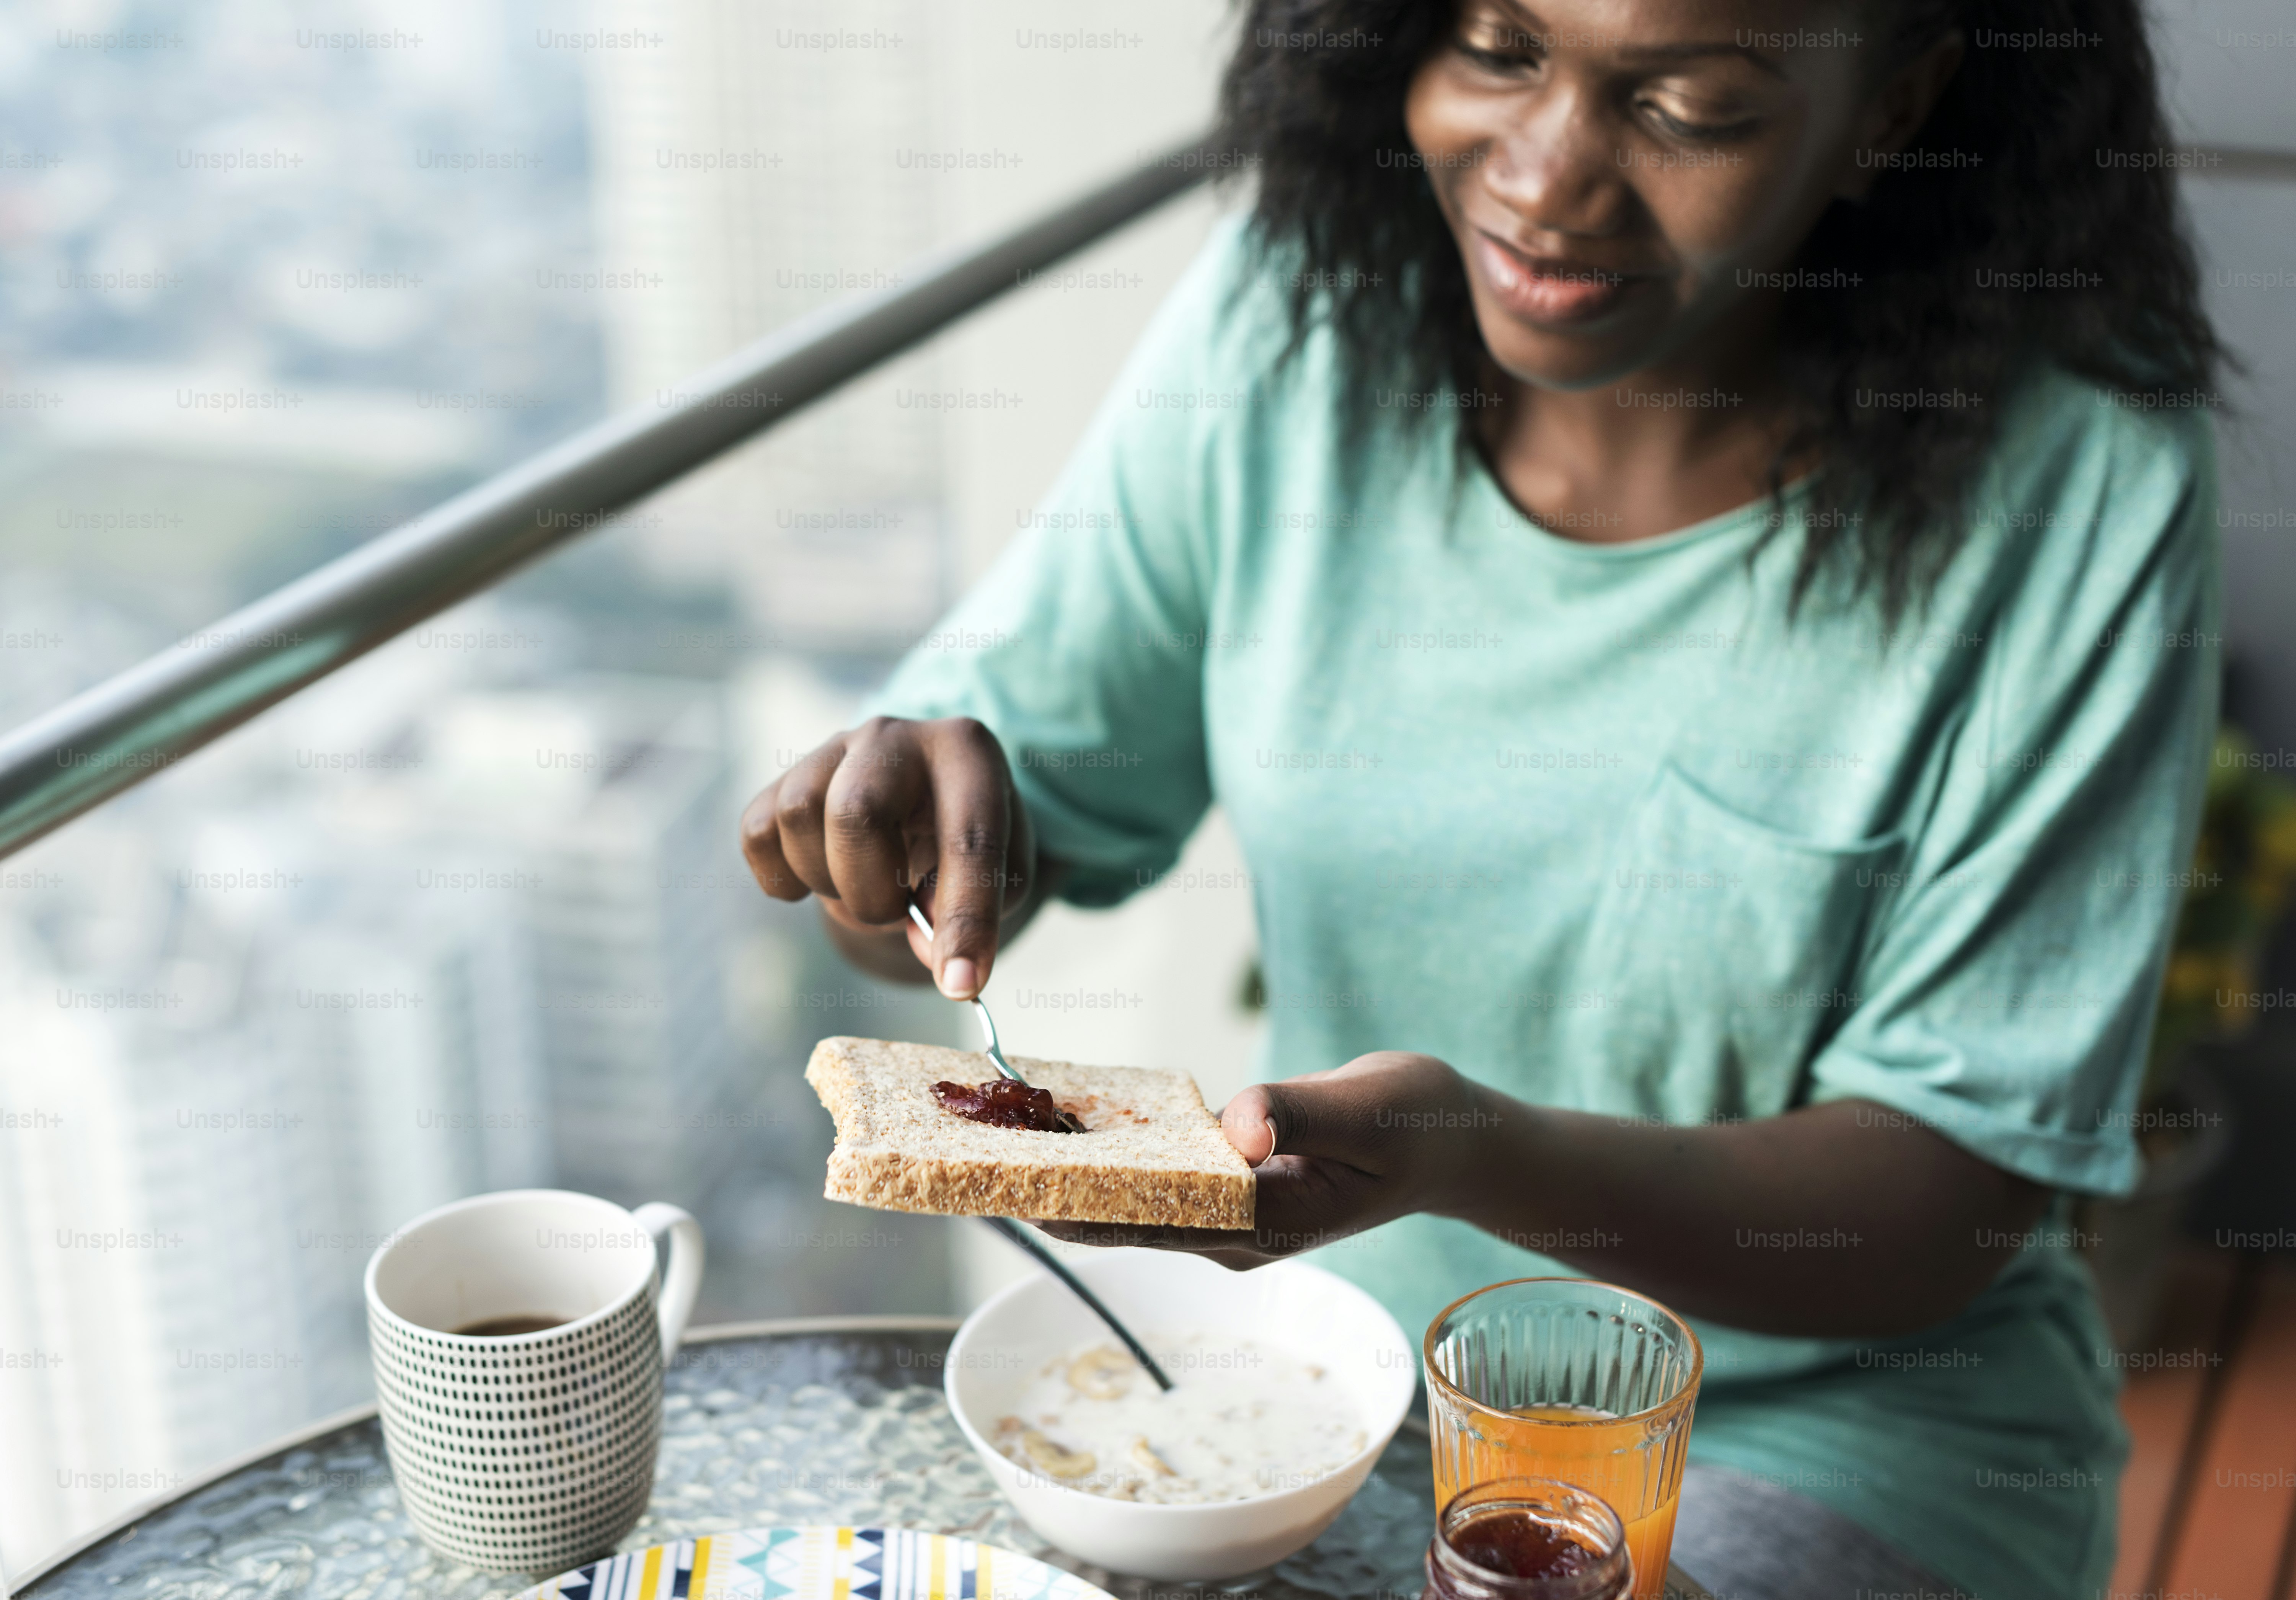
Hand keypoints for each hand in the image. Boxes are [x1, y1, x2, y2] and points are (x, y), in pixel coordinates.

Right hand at [738, 716, 1036, 997]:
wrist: (919, 798)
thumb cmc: (965, 840)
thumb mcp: (999, 876)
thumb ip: (976, 913)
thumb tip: (930, 949)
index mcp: (967, 752)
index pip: (968, 840)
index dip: (965, 921)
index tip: (960, 984)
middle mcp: (895, 736)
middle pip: (854, 812)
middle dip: (871, 890)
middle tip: (894, 910)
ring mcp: (832, 749)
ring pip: (798, 815)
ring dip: (828, 881)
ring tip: (861, 886)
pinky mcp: (785, 777)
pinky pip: (758, 833)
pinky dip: (782, 877)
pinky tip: (820, 877)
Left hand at [1039, 1052, 1496, 1268]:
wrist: (1452, 1142)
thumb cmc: (1417, 1123)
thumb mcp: (1371, 1109)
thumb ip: (1303, 1113)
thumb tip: (1237, 1124)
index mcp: (1263, 1224)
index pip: (1145, 1223)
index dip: (1071, 1206)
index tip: (1002, 1183)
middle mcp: (1235, 1232)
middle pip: (1121, 1220)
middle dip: (1048, 1189)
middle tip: (969, 1147)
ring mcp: (1230, 1215)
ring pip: (1130, 1200)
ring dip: (1069, 1170)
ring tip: (996, 1128)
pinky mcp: (1230, 1186)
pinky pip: (1153, 1176)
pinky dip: (1109, 1151)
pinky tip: (1062, 1118)